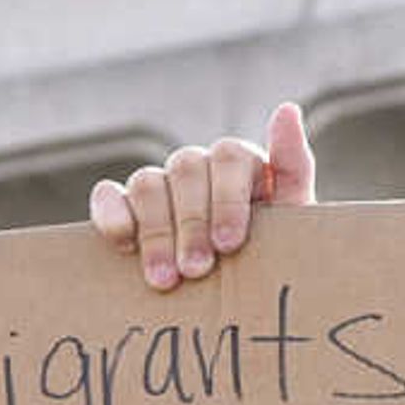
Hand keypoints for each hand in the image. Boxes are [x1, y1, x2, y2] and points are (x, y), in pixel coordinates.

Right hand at [88, 100, 315, 289]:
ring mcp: (160, 184)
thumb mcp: (295, 220)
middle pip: (186, 171)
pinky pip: (109, 196)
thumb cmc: (275, 257)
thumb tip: (287, 109)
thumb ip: (294, 168)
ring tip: (164, 280)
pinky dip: (111, 215)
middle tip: (195, 271)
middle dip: (191, 225)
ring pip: (148, 184)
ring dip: (155, 233)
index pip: (229, 158)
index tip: (229, 244)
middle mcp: (198, 167)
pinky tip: (122, 244)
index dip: (227, 200)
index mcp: (241, 164)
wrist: (248, 295)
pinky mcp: (125, 205)